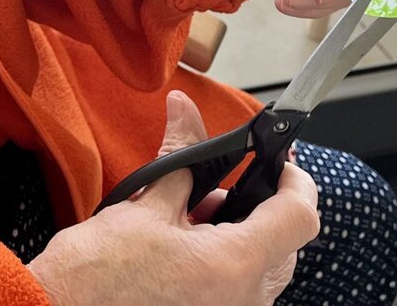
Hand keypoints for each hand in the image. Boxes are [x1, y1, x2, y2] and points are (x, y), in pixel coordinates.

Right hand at [28, 91, 318, 305]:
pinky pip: (240, 290)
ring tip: (198, 215)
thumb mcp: (146, 203)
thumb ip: (181, 155)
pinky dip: (228, 262)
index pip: (299, 217)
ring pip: (265, 270)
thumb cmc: (97, 273)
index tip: (282, 163)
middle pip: (287, 245)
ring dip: (244, 236)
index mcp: (235, 265)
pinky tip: (191, 245)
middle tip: (229, 183)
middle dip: (265, 208)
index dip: (297, 181)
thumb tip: (186, 109)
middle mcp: (244, 300)